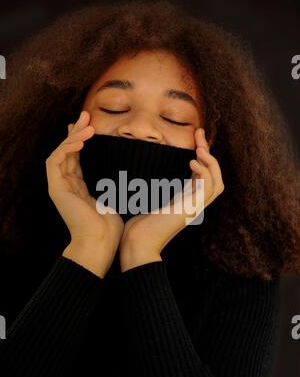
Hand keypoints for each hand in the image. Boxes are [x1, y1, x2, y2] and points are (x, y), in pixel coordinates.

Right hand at [46, 110, 123, 276]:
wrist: (101, 243)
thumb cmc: (111, 226)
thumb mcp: (116, 197)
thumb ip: (117, 182)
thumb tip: (136, 169)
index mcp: (78, 186)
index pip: (77, 157)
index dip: (82, 140)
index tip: (92, 125)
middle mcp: (66, 184)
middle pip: (67, 150)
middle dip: (76, 131)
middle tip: (86, 114)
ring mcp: (59, 186)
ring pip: (60, 152)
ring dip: (72, 136)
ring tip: (86, 124)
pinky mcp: (56, 189)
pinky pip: (55, 161)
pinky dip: (66, 148)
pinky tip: (80, 140)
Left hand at [119, 128, 224, 270]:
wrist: (137, 244)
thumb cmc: (138, 225)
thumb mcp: (148, 198)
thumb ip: (153, 185)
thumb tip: (143, 168)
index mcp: (186, 200)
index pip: (203, 175)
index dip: (202, 155)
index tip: (194, 137)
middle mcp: (194, 204)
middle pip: (215, 177)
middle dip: (210, 153)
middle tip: (200, 132)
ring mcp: (194, 208)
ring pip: (218, 183)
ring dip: (212, 162)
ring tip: (200, 148)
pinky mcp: (191, 210)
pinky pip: (208, 189)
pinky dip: (204, 173)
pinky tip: (192, 162)